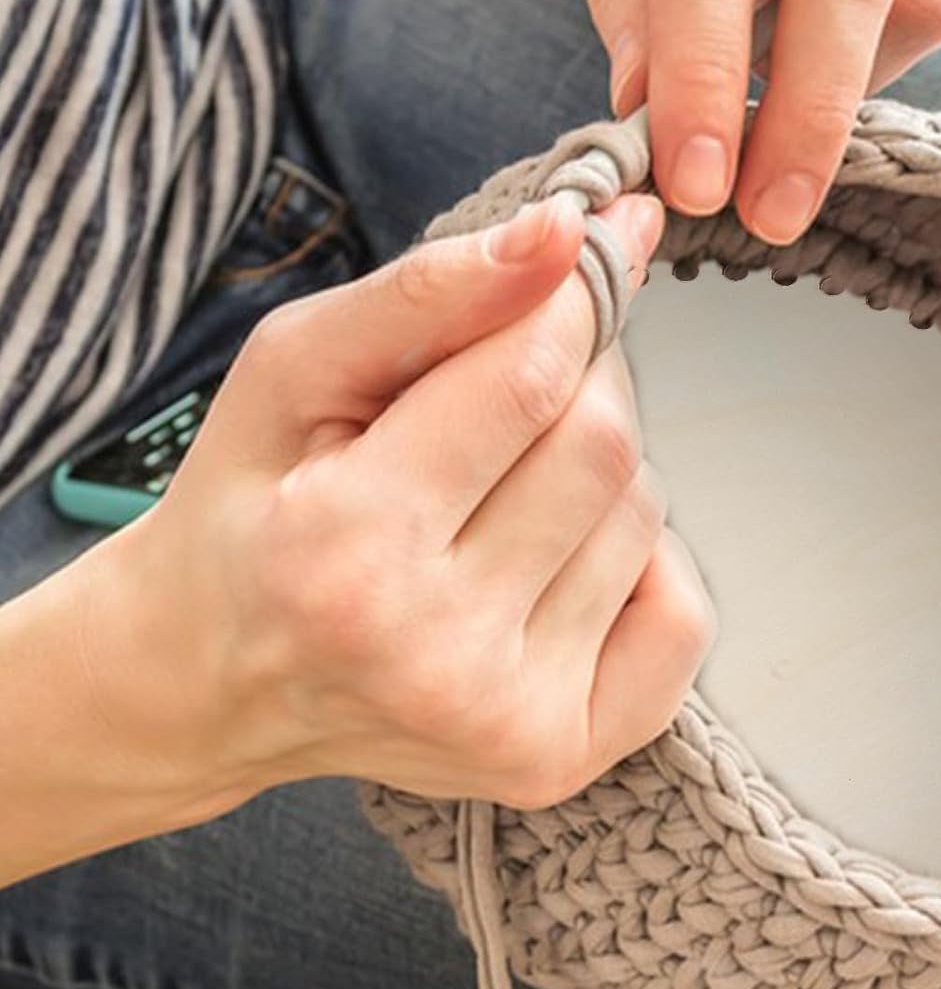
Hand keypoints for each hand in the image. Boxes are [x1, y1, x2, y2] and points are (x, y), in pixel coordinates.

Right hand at [117, 193, 712, 810]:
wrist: (212, 679)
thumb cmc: (251, 505)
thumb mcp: (295, 368)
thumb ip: (431, 291)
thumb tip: (571, 231)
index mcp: (347, 551)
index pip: (532, 380)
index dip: (565, 303)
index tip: (577, 258)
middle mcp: (436, 655)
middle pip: (606, 446)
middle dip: (579, 379)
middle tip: (517, 381)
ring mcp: (510, 722)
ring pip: (644, 514)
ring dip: (595, 470)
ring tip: (502, 487)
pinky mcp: (563, 757)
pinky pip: (681, 608)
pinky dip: (636, 557)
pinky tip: (550, 557)